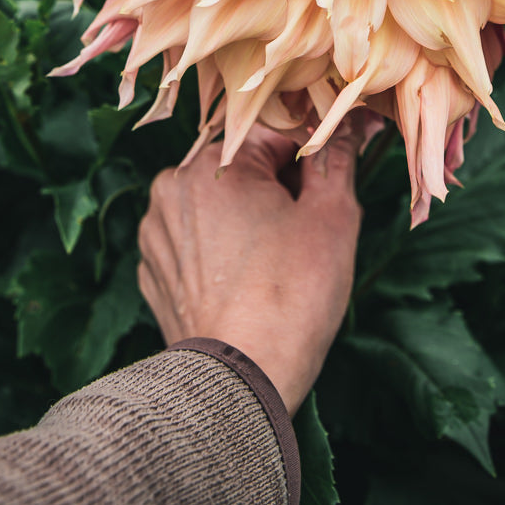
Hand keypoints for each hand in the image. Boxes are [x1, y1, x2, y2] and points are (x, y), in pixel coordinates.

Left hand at [138, 121, 365, 414]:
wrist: (240, 381)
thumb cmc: (291, 298)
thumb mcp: (332, 217)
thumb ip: (337, 158)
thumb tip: (349, 124)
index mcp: (211, 163)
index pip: (275, 131)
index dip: (314, 151)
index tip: (338, 171)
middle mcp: (171, 187)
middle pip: (242, 165)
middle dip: (281, 184)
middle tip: (313, 223)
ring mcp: (157, 230)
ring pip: (217, 201)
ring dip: (250, 214)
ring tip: (281, 257)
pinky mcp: (155, 270)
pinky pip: (196, 239)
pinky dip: (223, 248)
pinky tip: (251, 278)